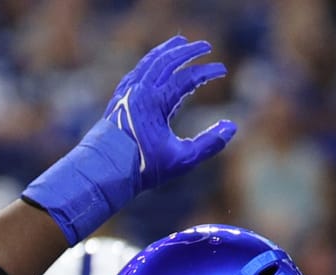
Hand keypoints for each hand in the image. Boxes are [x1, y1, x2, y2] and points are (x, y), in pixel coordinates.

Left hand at [23, 37, 235, 242]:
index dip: (207, 72)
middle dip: (188, 50)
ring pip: (150, 62)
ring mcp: (128, 92)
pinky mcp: (120, 97)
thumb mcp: (182, 160)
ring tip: (180, 42)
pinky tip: (157, 63)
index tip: (222, 70)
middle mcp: (140, 91)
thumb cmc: (143, 168)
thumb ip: (209, 143)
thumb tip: (232, 127)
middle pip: (167, 60)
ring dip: (167, 50)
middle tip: (206, 45)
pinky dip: (151, 62)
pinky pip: (138, 71)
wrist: (104, 171)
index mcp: (156, 102)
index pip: (187, 78)